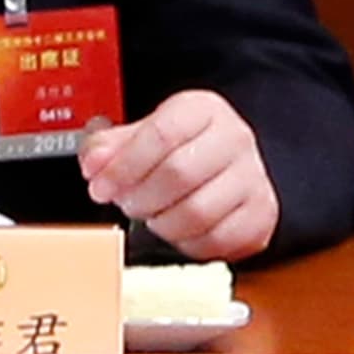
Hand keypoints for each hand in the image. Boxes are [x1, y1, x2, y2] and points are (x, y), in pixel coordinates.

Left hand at [77, 89, 278, 262]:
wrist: (226, 171)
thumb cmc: (177, 153)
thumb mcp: (140, 138)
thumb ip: (109, 148)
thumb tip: (94, 162)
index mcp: (202, 110)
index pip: (162, 134)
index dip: (124, 166)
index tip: (101, 187)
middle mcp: (233, 138)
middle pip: (178, 174)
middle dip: (141, 198)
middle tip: (128, 204)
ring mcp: (252, 176)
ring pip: (197, 212)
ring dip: (162, 224)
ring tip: (153, 217)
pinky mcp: (260, 213)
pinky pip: (216, 240)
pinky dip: (188, 244)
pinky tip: (178, 232)